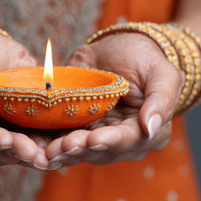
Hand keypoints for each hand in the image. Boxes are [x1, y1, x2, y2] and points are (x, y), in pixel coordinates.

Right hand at [0, 29, 49, 167]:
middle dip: (19, 152)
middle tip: (36, 153)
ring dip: (40, 152)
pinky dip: (56, 138)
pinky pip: (44, 134)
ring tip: (55, 152)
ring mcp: (10, 130)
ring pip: (25, 148)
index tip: (5, 139)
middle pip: (2, 151)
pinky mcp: (30, 123)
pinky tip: (71, 139)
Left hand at [45, 33, 183, 168]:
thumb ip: (162, 99)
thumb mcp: (161, 73)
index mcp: (147, 132)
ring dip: (63, 151)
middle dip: (81, 149)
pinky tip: (39, 147)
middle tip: (62, 146)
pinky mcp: (77, 130)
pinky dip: (51, 145)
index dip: (110, 141)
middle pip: (100, 151)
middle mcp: (122, 142)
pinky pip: (63, 141)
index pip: (128, 140)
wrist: (117, 49)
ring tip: (48, 149)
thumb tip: (151, 128)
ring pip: (80, 150)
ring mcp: (97, 138)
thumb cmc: (143, 58)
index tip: (94, 139)